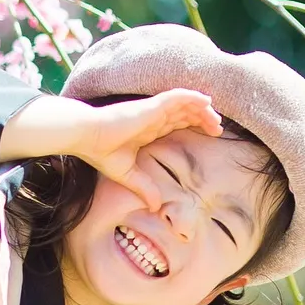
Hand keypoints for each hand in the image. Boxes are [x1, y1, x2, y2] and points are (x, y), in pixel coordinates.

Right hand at [0, 89, 221, 208]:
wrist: (87, 137)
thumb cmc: (101, 152)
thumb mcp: (127, 175)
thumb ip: (144, 188)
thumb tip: (156, 208)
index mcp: (147, 129)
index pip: (175, 123)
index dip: (192, 125)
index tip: (208, 134)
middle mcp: (152, 118)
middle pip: (184, 113)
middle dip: (202, 119)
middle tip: (217, 129)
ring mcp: (152, 110)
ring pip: (184, 104)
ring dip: (202, 109)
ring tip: (216, 119)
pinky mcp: (151, 106)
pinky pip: (177, 96)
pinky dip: (192, 97)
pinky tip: (206, 102)